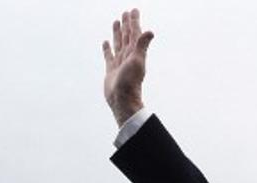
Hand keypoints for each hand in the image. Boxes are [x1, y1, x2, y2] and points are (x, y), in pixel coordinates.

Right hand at [101, 8, 152, 124]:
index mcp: (135, 52)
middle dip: (127, 24)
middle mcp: (128, 56)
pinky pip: (109, 55)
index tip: (133, 10)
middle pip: (127, 36)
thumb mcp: (137, 61)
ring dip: (117, 32)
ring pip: (118, 43)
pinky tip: (105, 42)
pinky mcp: (111, 69)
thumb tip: (150, 31)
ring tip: (116, 22)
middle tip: (126, 12)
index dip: (134, 21)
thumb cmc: (130, 82)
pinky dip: (107, 48)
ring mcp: (119, 62)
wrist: (122, 99)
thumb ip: (142, 45)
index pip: (134, 33)